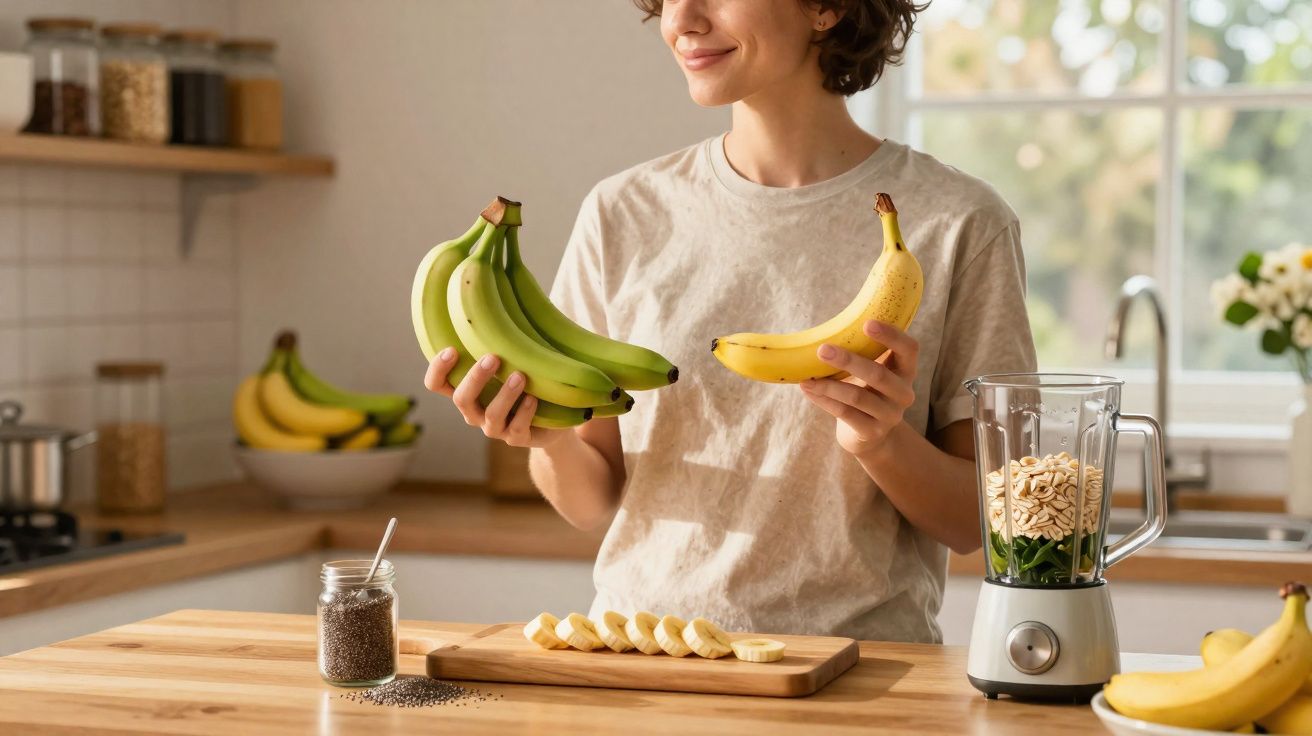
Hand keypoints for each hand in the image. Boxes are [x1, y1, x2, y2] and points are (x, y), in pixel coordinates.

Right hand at [424, 348, 567, 447]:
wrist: (551, 418)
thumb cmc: (525, 379)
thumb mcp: (511, 360)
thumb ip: (501, 341)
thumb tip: (498, 294)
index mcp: (465, 390)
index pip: (436, 384)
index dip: (438, 369)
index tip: (451, 349)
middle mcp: (474, 411)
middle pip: (461, 399)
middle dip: (475, 378)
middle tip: (492, 358)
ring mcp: (494, 428)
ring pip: (491, 416)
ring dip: (504, 395)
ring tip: (520, 376)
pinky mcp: (516, 439)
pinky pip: (516, 429)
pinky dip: (524, 412)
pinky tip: (533, 398)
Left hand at [800, 321, 918, 459]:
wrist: (870, 434)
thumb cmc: (867, 390)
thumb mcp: (871, 371)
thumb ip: (862, 352)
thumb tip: (825, 330)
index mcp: (906, 371)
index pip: (909, 349)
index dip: (891, 335)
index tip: (866, 323)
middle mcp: (903, 393)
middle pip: (878, 374)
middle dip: (848, 361)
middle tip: (822, 350)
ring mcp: (889, 415)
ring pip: (857, 397)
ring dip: (829, 385)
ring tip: (807, 377)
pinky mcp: (872, 431)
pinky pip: (844, 413)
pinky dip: (823, 400)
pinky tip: (808, 389)